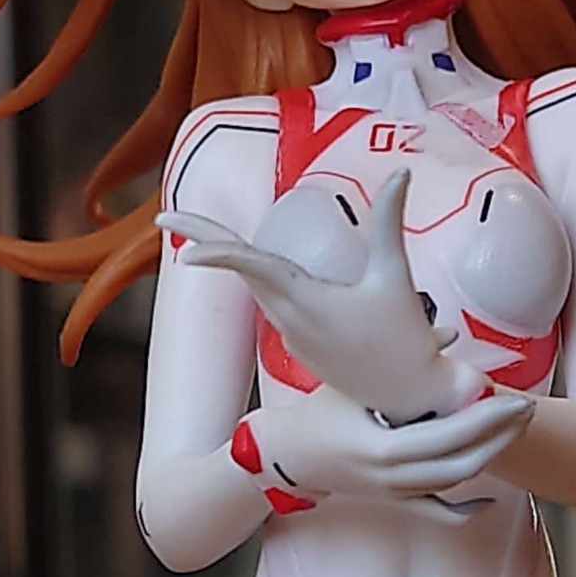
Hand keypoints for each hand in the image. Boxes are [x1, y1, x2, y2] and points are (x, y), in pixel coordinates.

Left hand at [157, 168, 485, 422]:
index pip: (251, 267)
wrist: (409, 401)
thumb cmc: (404, 343)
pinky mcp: (303, 346)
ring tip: (201, 237)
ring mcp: (293, 336)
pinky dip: (265, 282)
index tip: (186, 246)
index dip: (217, 251)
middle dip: (205, 241)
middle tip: (166, 217)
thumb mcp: (396, 277)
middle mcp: (289, 319)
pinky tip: (269, 269)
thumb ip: (390, 224)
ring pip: (255, 288)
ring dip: (234, 260)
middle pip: (239, 272)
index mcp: (304, 301)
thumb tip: (400, 175)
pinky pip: (276, 304)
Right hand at [247, 382, 534, 524]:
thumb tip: (449, 334)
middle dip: (500, 436)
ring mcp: (395, 492)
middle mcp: (394, 476)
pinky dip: (464, 510)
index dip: (489, 419)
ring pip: (454, 483)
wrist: (287, 454)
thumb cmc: (318, 412)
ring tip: (513, 430)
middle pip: (463, 462)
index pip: (452, 435)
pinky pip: (436, 512)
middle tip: (527, 410)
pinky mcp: (394, 501)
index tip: (517, 400)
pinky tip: (489, 502)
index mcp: (385, 448)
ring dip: (488, 457)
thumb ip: (403, 357)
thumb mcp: (352, 380)